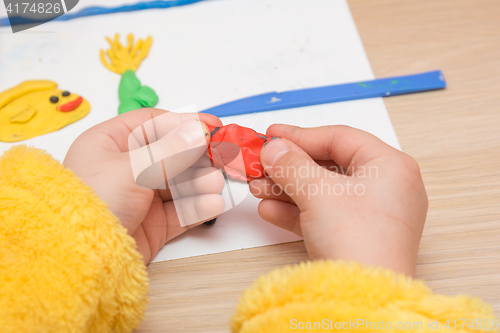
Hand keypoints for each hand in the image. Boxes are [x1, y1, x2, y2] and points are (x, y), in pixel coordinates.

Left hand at [63, 109, 224, 263]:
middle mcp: (127, 168)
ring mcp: (141, 197)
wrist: (77, 259)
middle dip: (200, 157)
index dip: (185, 124)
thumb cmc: (90, 203)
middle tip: (226, 156)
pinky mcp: (153, 224)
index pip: (154, 124)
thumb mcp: (131, 168)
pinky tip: (213, 204)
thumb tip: (200, 131)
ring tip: (216, 184)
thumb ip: (171, 151)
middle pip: (173, 155)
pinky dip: (198, 207)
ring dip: (201, 183)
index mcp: (111, 143)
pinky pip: (181, 211)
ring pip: (180, 184)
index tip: (213, 126)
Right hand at [250, 124, 427, 275]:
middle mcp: (387, 188)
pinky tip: (270, 209)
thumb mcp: (318, 193)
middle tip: (262, 162)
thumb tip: (274, 149)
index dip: (301, 135)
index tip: (273, 134)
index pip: (340, 138)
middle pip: (329, 165)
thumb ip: (292, 165)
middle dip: (289, 166)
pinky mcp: (358, 236)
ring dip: (287, 188)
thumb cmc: (359, 242)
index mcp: (390, 166)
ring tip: (258, 186)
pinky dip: (297, 210)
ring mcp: (372, 215)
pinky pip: (324, 214)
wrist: (364, 300)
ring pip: (323, 191)